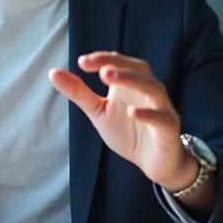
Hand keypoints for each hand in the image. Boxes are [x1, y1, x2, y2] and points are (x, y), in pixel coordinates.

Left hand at [49, 52, 191, 189]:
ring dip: (132, 80)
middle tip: (100, 68)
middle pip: (139, 69)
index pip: (119, 62)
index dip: (103, 59)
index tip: (82, 62)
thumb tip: (53, 72)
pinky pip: (161, 118)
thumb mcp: (99, 112)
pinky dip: (148, 114)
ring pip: (152, 88)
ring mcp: (161, 108)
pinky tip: (131, 112)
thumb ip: (79, 93)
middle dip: (119, 64)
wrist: (154, 163)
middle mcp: (148, 91)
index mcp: (130, 84)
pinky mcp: (169, 129)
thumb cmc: (128, 133)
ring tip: (110, 78)